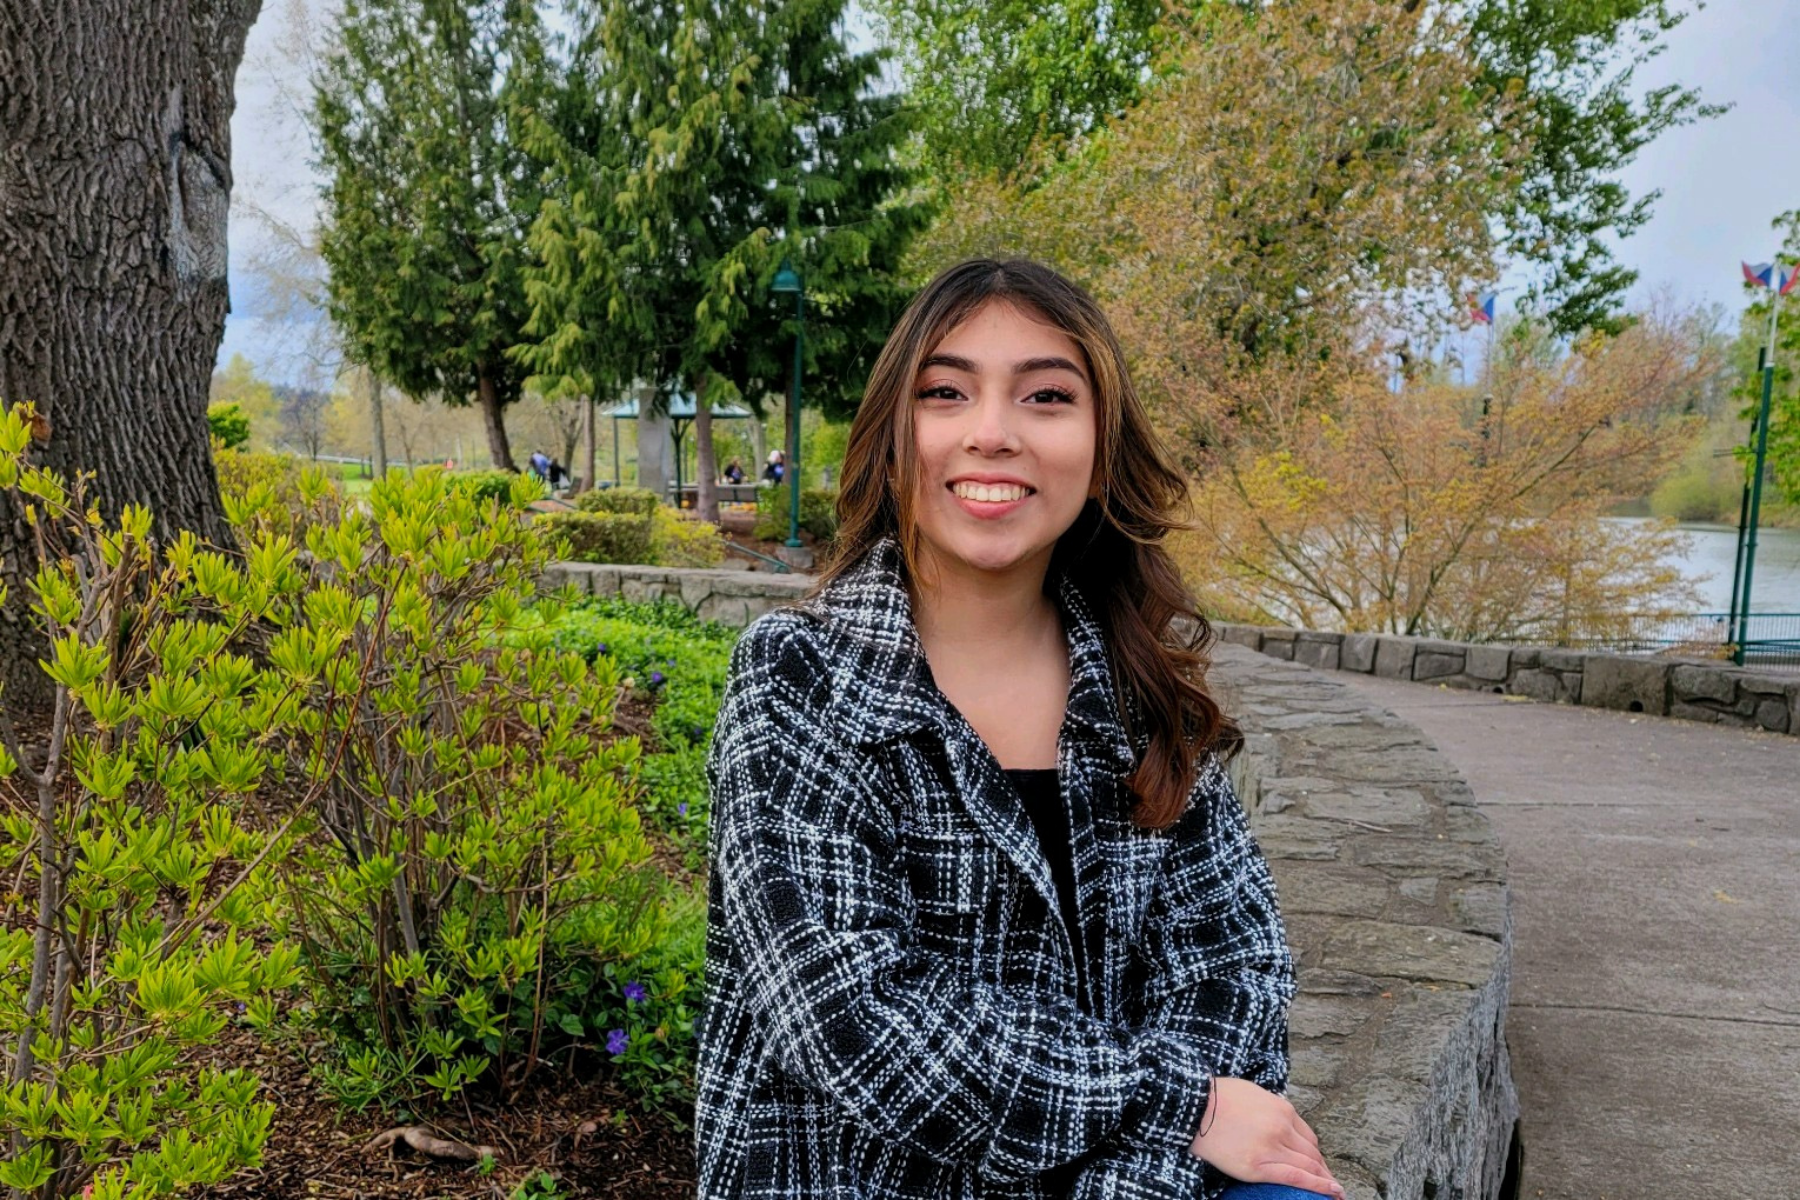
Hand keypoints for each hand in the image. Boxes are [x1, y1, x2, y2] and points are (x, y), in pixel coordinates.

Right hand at [1189, 1077, 1342, 1197]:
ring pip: (1309, 1166)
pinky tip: (1333, 1191)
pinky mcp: (1257, 1166)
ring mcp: (1271, 1147)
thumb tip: (1283, 1125)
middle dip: (1323, 1169)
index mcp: (1281, 1108)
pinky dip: (1318, 1185)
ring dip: (1325, 1180)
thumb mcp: (1253, 1094)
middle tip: (1331, 1182)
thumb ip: (1272, 1110)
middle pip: (1312, 1153)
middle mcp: (1281, 1127)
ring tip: (1335, 1193)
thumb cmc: (1217, 1098)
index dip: (1316, 1153)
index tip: (1319, 1163)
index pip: (1308, 1136)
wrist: (1192, 1106)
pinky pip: (1295, 1177)